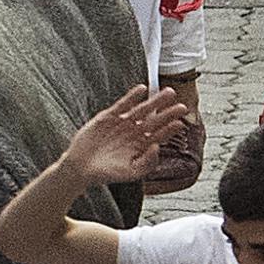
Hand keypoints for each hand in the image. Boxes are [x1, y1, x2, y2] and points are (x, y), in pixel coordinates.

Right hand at [61, 86, 189, 184]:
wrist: (81, 167)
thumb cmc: (107, 173)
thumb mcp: (130, 173)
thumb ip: (147, 163)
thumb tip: (158, 147)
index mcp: (140, 147)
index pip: (159, 135)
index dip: (170, 128)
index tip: (181, 122)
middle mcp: (133, 133)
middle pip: (154, 120)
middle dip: (168, 112)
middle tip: (183, 106)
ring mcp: (122, 124)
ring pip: (142, 110)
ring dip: (155, 101)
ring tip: (169, 93)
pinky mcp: (108, 117)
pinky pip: (123, 104)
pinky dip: (132, 97)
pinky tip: (142, 90)